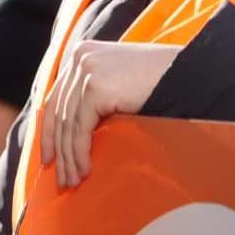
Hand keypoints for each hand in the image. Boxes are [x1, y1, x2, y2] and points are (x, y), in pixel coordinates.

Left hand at [40, 41, 180, 187]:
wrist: (185, 76)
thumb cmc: (157, 82)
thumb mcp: (116, 81)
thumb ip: (92, 94)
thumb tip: (68, 131)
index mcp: (80, 52)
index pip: (56, 98)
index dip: (50, 131)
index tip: (49, 158)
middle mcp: (78, 57)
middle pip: (59, 113)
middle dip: (59, 150)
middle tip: (62, 179)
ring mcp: (85, 70)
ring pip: (68, 125)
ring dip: (69, 158)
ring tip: (73, 181)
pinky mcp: (94, 88)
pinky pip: (80, 129)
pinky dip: (80, 153)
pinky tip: (85, 171)